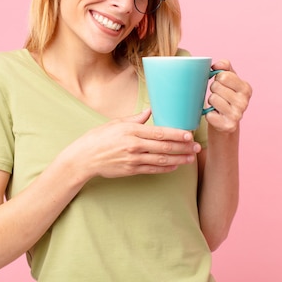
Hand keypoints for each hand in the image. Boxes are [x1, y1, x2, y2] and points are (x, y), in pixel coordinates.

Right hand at [67, 109, 200, 179]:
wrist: (84, 158)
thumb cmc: (98, 138)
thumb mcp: (116, 123)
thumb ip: (135, 118)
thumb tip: (149, 111)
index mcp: (131, 130)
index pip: (160, 132)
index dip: (177, 134)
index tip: (190, 135)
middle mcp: (134, 145)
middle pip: (164, 146)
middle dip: (183, 147)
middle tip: (197, 148)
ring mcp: (133, 159)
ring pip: (162, 159)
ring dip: (179, 159)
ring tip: (190, 158)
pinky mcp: (131, 170)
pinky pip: (153, 169)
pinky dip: (166, 168)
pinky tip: (175, 166)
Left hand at [205, 60, 251, 133]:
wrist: (226, 121)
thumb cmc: (226, 96)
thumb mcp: (228, 79)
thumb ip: (224, 66)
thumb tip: (217, 65)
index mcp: (246, 88)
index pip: (223, 76)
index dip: (217, 78)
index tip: (221, 84)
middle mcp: (244, 102)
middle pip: (216, 86)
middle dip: (213, 90)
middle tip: (218, 96)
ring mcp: (237, 115)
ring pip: (212, 99)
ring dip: (211, 102)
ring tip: (217, 105)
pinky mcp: (229, 126)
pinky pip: (210, 115)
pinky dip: (208, 114)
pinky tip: (216, 115)